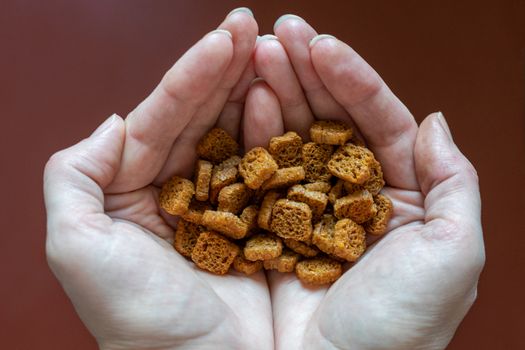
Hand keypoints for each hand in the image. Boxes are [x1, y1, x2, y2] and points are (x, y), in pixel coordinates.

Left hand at [44, 9, 274, 349]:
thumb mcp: (78, 248)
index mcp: (138, 191)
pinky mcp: (267, 224)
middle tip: (252, 28)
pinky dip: (282, 136)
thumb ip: (72, 176)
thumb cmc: (139, 324)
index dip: (192, 73)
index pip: (164, 117)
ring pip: (242, 135)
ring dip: (257, 91)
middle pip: (205, 117)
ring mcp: (230, 205)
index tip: (224, 36)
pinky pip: (275, 171)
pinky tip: (286, 104)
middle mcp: (185, 193)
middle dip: (227, 69)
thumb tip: (113, 122)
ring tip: (274, 52)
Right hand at [252, 15, 484, 349]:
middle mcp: (349, 197)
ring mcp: (304, 209)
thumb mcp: (453, 254)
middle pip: (330, 120)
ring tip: (257, 54)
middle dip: (307, 74)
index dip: (353, 79)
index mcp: (396, 197)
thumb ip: (454, 183)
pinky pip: (261, 172)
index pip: (378, 121)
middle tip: (279, 34)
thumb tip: (435, 121)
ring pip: (292, 138)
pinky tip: (247, 102)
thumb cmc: (400, 330)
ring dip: (277, 92)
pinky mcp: (267, 226)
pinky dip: (253, 136)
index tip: (323, 44)